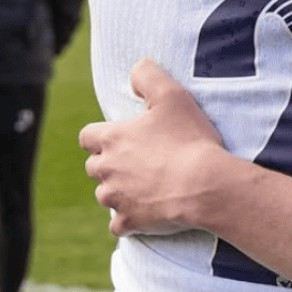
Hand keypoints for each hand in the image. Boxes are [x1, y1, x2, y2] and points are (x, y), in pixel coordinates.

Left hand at [79, 58, 224, 236]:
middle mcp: (106, 169)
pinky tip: (146, 212)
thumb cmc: (189, 139)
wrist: (204, 184)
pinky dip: (129, 219)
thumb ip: (148, 76)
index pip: (87, 136)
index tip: (121, 137)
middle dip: (110, 164)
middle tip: (140, 160)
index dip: (102, 136)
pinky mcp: (129, 221)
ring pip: (105, 195)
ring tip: (147, 185)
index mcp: (111, 139)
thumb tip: (136, 67)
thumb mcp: (173, 95)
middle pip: (94, 167)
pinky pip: (119, 225)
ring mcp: (115, 198)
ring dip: (119, 191)